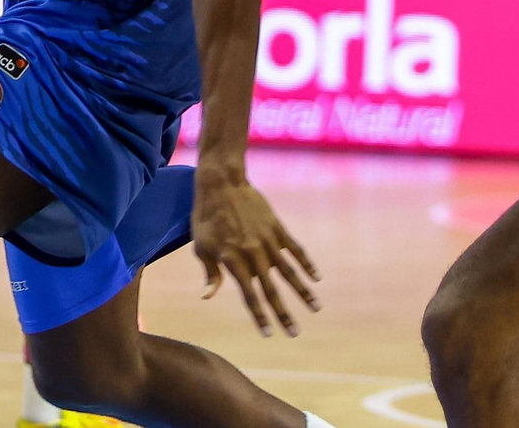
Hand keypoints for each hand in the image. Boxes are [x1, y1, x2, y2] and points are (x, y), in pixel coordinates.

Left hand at [192, 166, 318, 337]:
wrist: (222, 184)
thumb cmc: (206, 217)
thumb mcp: (201, 246)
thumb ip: (210, 273)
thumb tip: (207, 297)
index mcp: (233, 261)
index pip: (249, 295)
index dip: (259, 316)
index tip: (268, 334)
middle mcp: (253, 254)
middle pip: (271, 289)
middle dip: (283, 313)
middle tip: (294, 333)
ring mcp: (267, 240)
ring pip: (289, 271)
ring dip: (303, 291)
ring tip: (316, 309)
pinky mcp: (277, 228)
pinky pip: (294, 249)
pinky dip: (306, 263)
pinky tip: (316, 277)